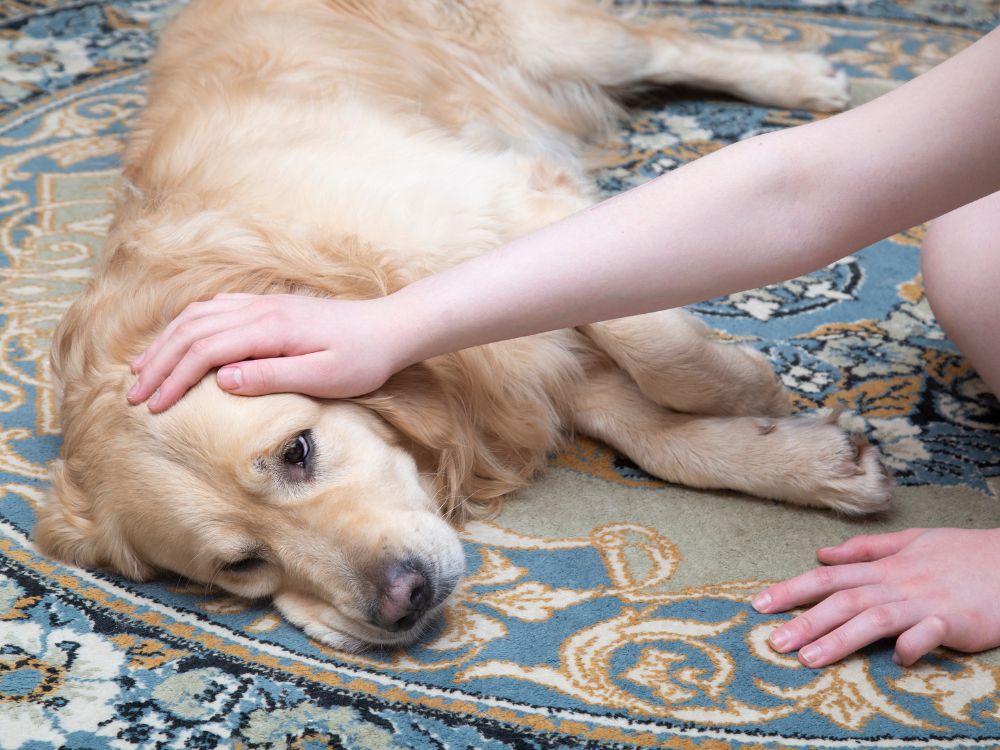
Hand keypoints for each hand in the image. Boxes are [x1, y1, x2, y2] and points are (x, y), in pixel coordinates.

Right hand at [127, 293, 408, 411]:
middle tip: (133, 395)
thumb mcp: (324, 377)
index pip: (205, 350)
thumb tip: (222, 380)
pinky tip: (179, 341)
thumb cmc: (363, 359)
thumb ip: (272, 377)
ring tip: (143, 370)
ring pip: (198, 316)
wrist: (391, 328)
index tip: (153, 407)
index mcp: (270, 328)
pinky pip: (215, 309)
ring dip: (166, 342)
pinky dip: (187, 326)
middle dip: (158, 363)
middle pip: (191, 331)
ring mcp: (263, 304)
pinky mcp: (269, 307)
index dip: (173, 379)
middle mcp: (260, 309)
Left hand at [752, 527, 999, 666]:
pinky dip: (912, 645)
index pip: (829, 577)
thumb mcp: (911, 540)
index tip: (759, 605)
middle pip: (843, 599)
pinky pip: (928, 634)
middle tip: (773, 642)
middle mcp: (898, 582)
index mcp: (886, 566)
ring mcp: (925, 602)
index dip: (793, 589)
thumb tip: (821, 553)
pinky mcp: (955, 621)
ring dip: (840, 638)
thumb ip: (865, 549)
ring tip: (808, 658)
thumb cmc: (963, 554)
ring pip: (874, 618)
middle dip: (805, 620)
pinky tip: (895, 660)